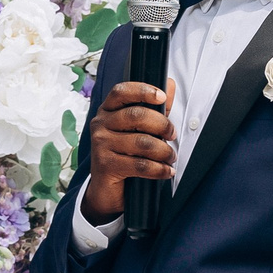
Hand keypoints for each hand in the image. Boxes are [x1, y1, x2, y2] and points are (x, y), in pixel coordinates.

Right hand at [79, 81, 176, 223]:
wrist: (106, 189)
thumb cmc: (125, 154)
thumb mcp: (139, 129)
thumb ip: (154, 108)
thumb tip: (169, 84)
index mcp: (108, 110)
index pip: (121, 91)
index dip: (143, 90)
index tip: (162, 97)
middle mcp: (100, 124)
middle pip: (136, 115)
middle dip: (162, 124)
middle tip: (172, 135)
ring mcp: (101, 144)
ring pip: (141, 142)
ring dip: (164, 151)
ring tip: (171, 157)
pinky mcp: (105, 165)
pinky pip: (140, 165)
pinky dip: (159, 169)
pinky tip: (166, 171)